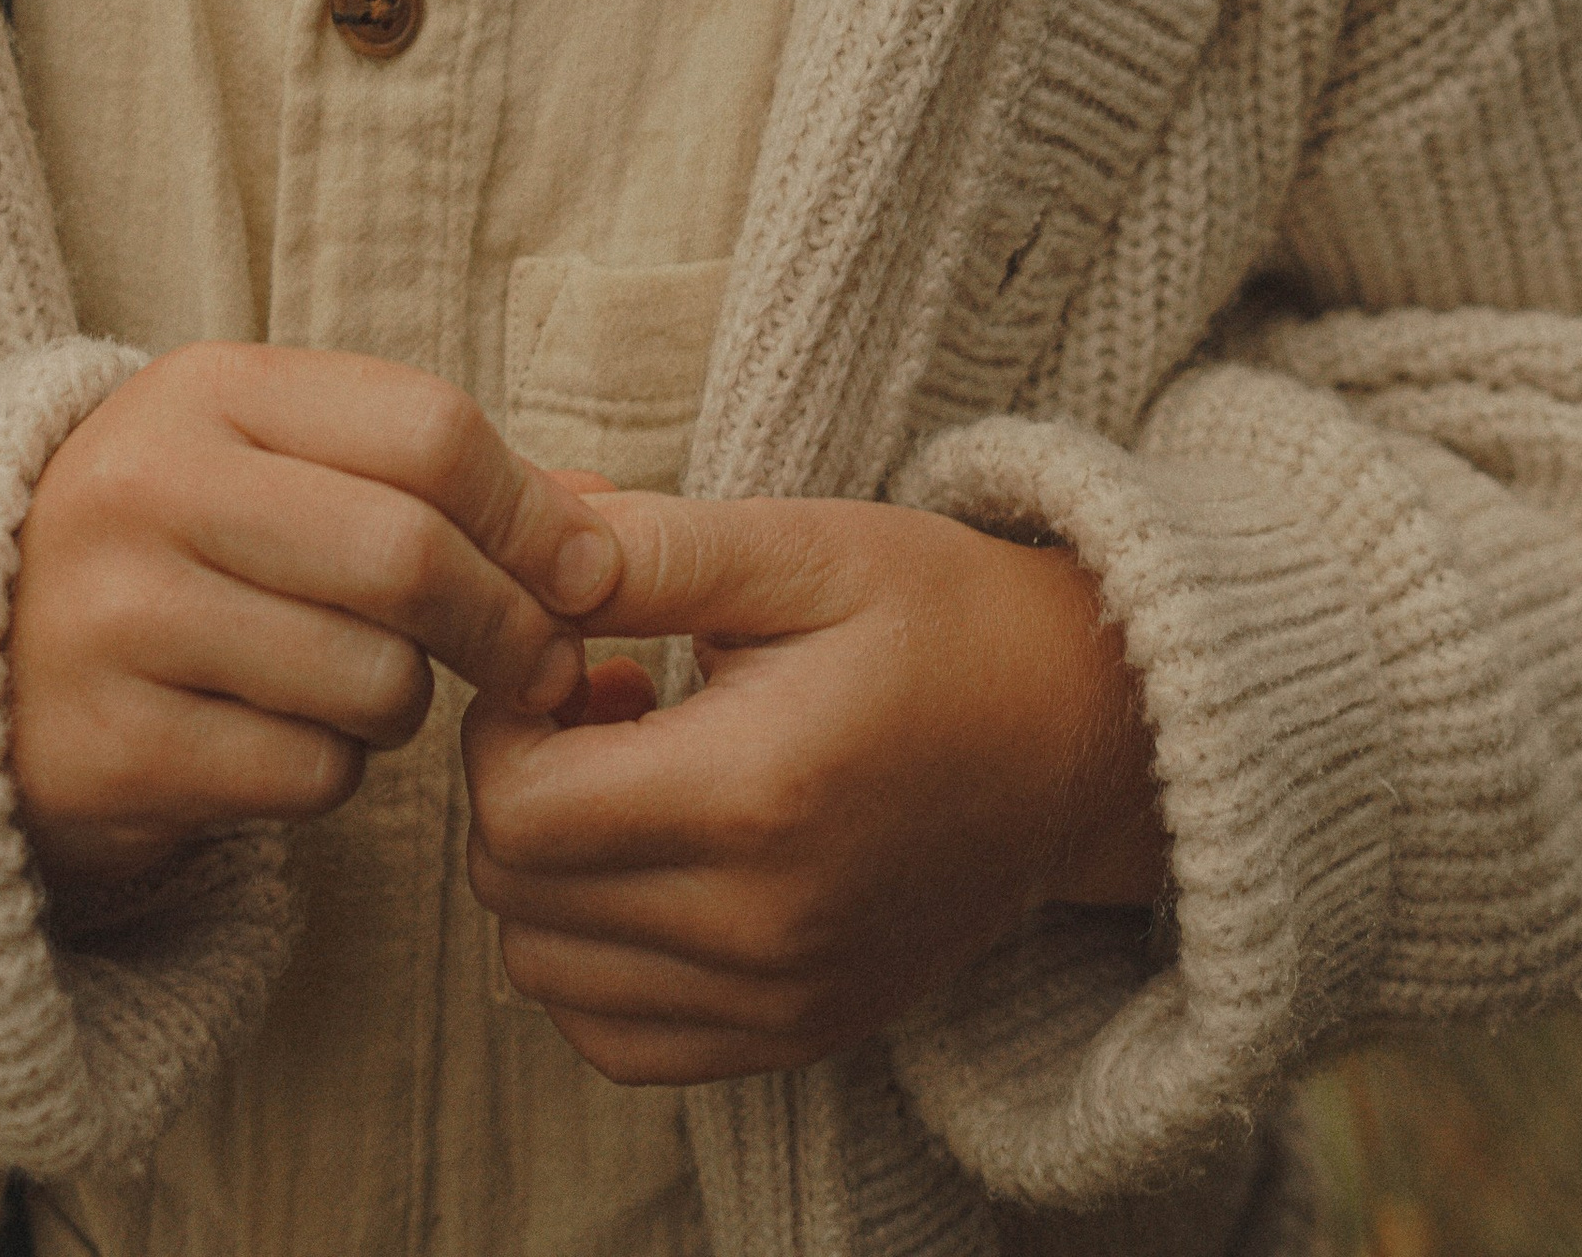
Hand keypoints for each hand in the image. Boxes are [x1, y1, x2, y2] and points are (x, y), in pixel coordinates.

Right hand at [8, 343, 619, 894]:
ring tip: (357, 686)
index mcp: (205, 390)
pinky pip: (306, 775)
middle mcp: (149, 490)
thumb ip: (432, 477)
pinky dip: (330, 773)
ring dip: (405, 706)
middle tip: (548, 664)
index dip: (532, 508)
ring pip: (371, 681)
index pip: (427, 429)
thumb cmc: (173, 546)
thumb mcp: (276, 463)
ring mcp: (116, 621)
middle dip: (509, 624)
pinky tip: (278, 737)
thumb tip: (608, 525)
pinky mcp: (108, 748)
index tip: (586, 570)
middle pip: (409, 557)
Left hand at [462, 491, 1163, 1084]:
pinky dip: (594, 956)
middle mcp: (762, 928)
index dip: (503, 716)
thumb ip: (652, 548)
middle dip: (517, 779)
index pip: (515, 805)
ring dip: (548, 869)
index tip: (569, 654)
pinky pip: (617, 1037)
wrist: (1079, 737)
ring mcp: (781, 1001)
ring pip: (546, 971)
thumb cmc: (940, 620)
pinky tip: (653, 855)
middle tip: (597, 696)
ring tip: (631, 771)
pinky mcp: (795, 1034)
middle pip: (516, 892)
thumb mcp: (802, 546)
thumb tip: (527, 544)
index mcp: (756, 795)